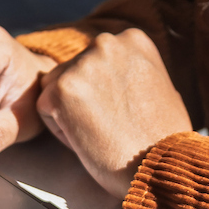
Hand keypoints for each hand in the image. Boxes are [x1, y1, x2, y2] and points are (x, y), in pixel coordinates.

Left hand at [36, 29, 192, 195]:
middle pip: (72, 69)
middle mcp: (107, 43)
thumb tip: (116, 74)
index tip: (123, 112)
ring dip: (69, 112)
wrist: (160, 168)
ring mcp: (83, 63)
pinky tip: (89, 140)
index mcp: (132, 39)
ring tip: (100, 133)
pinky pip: (45, 109)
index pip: (96, 60)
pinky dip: (60, 130)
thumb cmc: (164, 138)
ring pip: (55, 88)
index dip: (104, 92)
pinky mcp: (62, 89)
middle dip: (83, 99)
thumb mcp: (161, 86)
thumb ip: (133, 71)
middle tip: (108, 126)